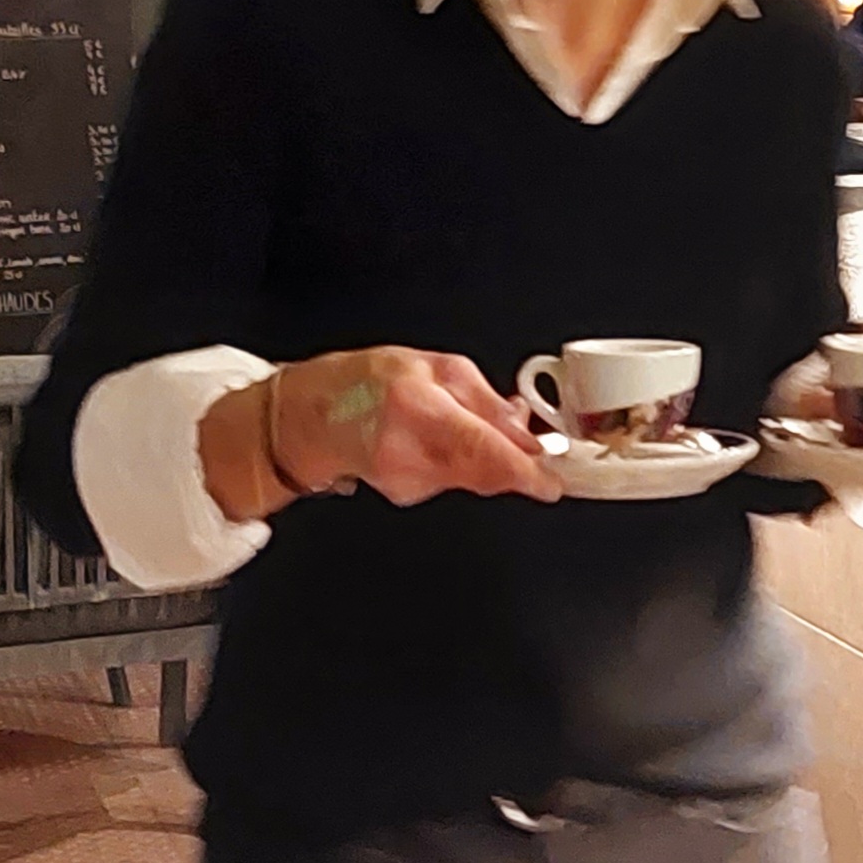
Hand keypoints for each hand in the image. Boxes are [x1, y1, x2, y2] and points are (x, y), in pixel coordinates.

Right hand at [271, 347, 561, 506]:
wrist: (311, 417)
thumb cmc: (366, 383)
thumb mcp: (435, 367)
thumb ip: (486, 401)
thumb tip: (525, 432)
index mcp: (417, 408)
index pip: (480, 451)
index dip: (522, 472)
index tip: (551, 484)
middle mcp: (408, 451)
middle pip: (485, 474)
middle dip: (517, 464)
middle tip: (532, 446)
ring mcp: (404, 480)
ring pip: (475, 479)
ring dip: (490, 460)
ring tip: (468, 426)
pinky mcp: (406, 494)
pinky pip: (456, 482)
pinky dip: (466, 465)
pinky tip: (446, 443)